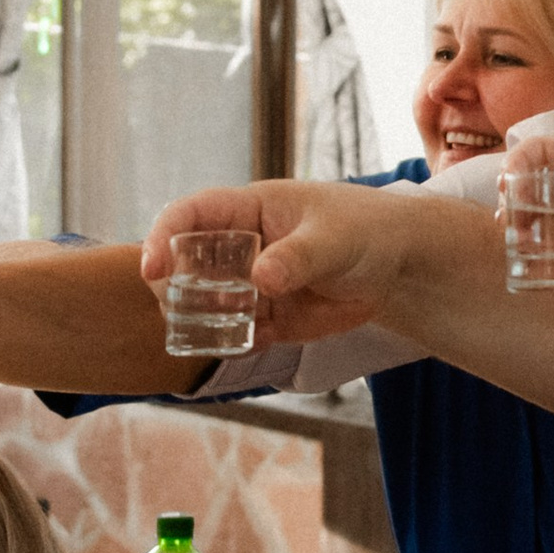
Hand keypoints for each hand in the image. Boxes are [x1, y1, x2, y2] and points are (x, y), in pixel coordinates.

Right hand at [139, 180, 456, 343]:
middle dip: (174, 289)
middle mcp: (240, 247)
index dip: (162, 237)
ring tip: (225, 326)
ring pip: (204, 305)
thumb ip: (298, 256)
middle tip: (182, 310)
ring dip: (201, 321)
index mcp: (248, 210)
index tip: (152, 269)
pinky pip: (236, 333)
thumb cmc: (367, 230)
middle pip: (184, 265)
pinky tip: (255, 340)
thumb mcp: (335, 239)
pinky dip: (234, 342)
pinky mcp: (269, 317)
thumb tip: (260, 278)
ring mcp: (251, 284)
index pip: (189, 215)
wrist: (401, 266)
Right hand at [527, 136, 553, 302]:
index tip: (511, 180)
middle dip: (518, 204)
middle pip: (538, 192)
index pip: (550, 151)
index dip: (523, 161)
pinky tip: (534, 276)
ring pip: (546, 232)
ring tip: (521, 247)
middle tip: (512, 222)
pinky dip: (546, 273)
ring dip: (527, 238)